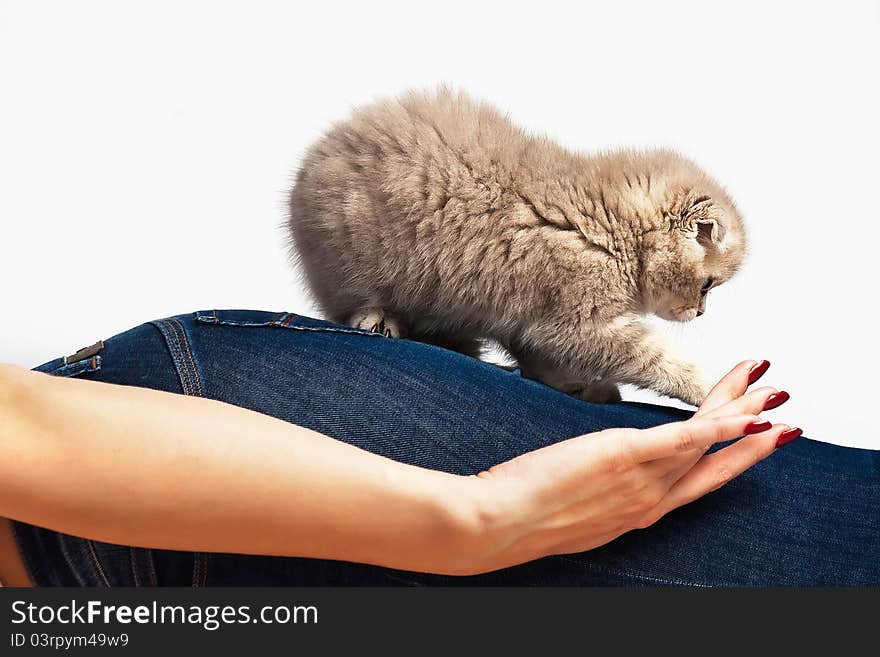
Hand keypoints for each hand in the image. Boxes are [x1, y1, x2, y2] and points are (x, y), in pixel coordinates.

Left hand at [460, 360, 800, 573]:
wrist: (501, 524)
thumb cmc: (529, 512)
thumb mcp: (579, 507)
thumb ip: (605, 487)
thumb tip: (604, 469)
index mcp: (641, 511)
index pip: (697, 480)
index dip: (731, 460)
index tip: (754, 438)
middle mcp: (650, 500)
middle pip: (714, 461)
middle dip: (753, 435)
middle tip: (784, 411)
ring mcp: (641, 480)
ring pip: (706, 441)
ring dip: (742, 412)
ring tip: (769, 388)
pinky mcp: (625, 456)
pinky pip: (683, 439)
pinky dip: (718, 426)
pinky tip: (743, 411)